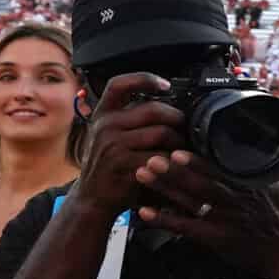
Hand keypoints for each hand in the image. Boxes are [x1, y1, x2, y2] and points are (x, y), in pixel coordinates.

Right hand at [75, 74, 189, 217]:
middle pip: (154, 109)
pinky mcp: (123, 164)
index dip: (145, 79)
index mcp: (103, 114)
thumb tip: (165, 101)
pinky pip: (161, 156)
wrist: (92, 199)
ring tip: (182, 150)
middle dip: (177, 118)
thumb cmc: (109, 166)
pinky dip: (174, 161)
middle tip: (186, 129)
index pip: (120, 85)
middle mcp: (105, 125)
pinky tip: (176, 166)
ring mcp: (112, 144)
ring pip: (161, 132)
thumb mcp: (109, 137)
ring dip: (179, 142)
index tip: (165, 85)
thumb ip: (130, 120)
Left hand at [134, 152, 278, 278]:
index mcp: (249, 185)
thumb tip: (260, 143)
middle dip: (174, 170)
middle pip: (199, 183)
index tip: (179, 148)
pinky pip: (185, 227)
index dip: (198, 161)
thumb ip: (268, 166)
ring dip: (164, 188)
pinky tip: (145, 212)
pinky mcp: (214, 238)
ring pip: (189, 201)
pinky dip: (164, 220)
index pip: (220, 170)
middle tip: (152, 157)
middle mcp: (234, 201)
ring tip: (142, 174)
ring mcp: (223, 220)